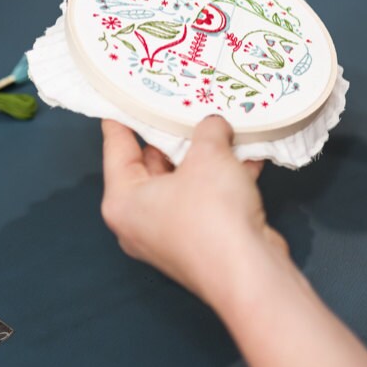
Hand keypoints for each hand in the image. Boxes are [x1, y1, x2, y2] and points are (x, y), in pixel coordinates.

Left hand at [100, 116, 287, 307]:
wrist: (250, 273)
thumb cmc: (213, 214)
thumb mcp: (208, 154)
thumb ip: (208, 130)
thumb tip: (213, 124)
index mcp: (123, 200)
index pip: (116, 147)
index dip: (123, 116)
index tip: (125, 94)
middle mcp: (141, 220)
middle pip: (152, 164)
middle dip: (174, 134)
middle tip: (185, 102)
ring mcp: (172, 235)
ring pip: (184, 182)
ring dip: (206, 156)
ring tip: (222, 124)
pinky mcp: (201, 242)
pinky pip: (207, 200)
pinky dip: (225, 178)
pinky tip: (249, 155)